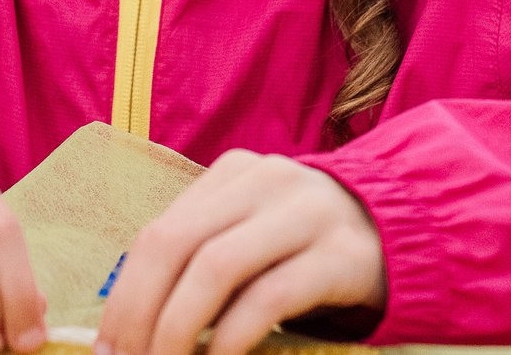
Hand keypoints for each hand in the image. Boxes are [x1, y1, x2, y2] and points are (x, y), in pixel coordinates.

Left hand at [96, 151, 386, 354]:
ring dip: (177, 327)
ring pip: (216, 268)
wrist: (403, 233)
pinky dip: (233, 336)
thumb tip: (132, 319)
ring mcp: (305, 213)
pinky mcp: (340, 255)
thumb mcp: (253, 231)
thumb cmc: (308, 246)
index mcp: (234, 172)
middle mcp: (265, 180)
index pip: (159, 231)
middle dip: (140, 312)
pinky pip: (270, 296)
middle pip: (176, 244)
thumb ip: (203, 252)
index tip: (107, 346)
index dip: (123, 293)